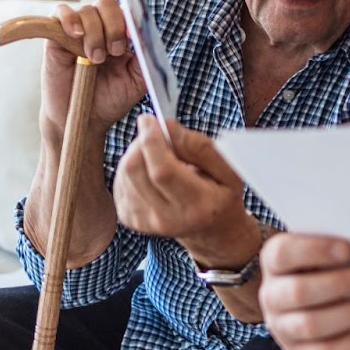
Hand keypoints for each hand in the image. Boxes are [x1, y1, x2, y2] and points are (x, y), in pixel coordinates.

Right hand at [42, 0, 147, 136]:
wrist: (84, 120)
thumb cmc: (111, 100)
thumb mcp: (137, 81)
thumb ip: (145, 56)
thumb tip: (144, 32)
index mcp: (122, 35)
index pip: (128, 11)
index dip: (130, 20)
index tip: (130, 40)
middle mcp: (101, 28)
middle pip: (107, 3)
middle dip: (114, 26)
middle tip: (114, 52)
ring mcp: (78, 31)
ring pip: (87, 10)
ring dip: (94, 33)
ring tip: (94, 59)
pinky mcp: (56, 36)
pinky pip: (60, 12)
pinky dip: (69, 18)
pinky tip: (76, 35)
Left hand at [113, 117, 252, 264]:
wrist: (210, 229)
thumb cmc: (220, 194)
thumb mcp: (229, 169)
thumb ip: (200, 146)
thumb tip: (167, 127)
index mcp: (197, 205)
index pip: (162, 171)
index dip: (151, 141)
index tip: (149, 120)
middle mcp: (168, 218)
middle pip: (136, 170)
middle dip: (141, 142)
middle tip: (156, 133)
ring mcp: (146, 222)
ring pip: (125, 173)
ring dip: (137, 153)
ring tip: (158, 153)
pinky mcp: (130, 219)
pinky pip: (121, 181)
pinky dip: (132, 167)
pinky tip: (149, 169)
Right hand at [259, 233, 349, 349]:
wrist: (336, 303)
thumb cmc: (335, 265)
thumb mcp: (331, 251)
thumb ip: (338, 244)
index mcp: (273, 262)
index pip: (282, 253)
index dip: (314, 250)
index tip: (349, 248)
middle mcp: (270, 295)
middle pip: (299, 292)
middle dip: (342, 282)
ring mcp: (281, 328)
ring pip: (312, 325)